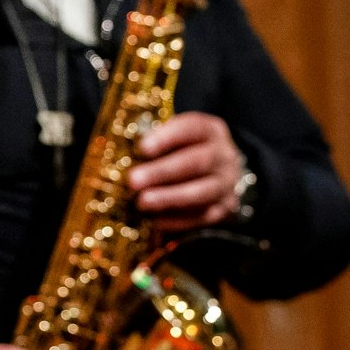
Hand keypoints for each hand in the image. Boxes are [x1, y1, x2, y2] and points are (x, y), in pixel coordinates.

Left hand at [128, 112, 244, 231]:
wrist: (221, 172)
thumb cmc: (187, 150)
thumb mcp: (177, 137)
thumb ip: (156, 141)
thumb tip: (122, 153)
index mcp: (210, 130)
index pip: (192, 128)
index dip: (167, 137)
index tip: (142, 147)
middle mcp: (224, 156)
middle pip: (196, 162)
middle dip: (162, 172)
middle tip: (133, 181)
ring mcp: (227, 183)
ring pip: (201, 191)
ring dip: (169, 198)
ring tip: (142, 202)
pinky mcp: (225, 208)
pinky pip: (203, 216)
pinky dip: (178, 220)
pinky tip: (156, 221)